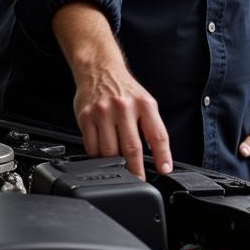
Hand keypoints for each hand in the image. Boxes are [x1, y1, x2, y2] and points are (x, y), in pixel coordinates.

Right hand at [72, 61, 171, 179]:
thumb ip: (150, 125)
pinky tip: (102, 157)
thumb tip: (158, 155)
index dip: (163, 156)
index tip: (164, 170)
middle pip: (132, 148)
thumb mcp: (145, 101)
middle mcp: (124, 107)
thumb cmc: (124, 89)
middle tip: (138, 180)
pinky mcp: (85, 117)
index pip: (157, 135)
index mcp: (144, 104)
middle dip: (137, 169)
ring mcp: (103, 113)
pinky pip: (91, 147)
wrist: (99, 69)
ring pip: (109, 151)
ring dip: (115, 165)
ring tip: (120, 169)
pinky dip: (97, 157)